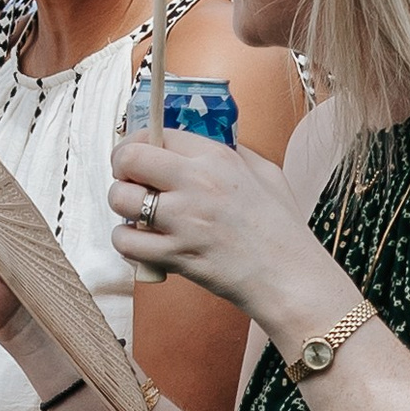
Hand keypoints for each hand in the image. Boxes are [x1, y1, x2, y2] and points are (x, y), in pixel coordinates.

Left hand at [110, 128, 326, 327]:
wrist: (288, 277)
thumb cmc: (280, 228)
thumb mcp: (265, 172)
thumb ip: (232, 152)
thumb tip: (200, 144)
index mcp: (217, 158)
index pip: (156, 133)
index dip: (138, 141)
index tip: (136, 153)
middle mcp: (196, 183)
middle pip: (130, 158)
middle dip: (121, 166)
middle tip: (128, 179)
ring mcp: (183, 221)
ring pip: (121, 198)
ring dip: (122, 204)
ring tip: (136, 213)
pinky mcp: (175, 255)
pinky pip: (126, 241)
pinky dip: (125, 241)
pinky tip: (141, 241)